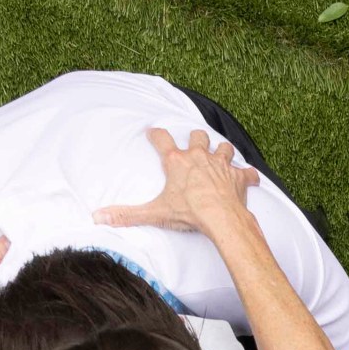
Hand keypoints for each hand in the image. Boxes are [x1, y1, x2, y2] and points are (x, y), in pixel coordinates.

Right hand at [94, 124, 264, 240]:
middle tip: (193, 143)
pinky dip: (248, 175)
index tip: (153, 131)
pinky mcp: (238, 177)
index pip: (162, 140)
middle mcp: (199, 157)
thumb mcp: (155, 213)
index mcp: (177, 162)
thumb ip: (127, 214)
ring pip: (223, 147)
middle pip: (198, 136)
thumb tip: (99, 217)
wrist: (221, 217)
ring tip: (220, 155)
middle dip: (196, 138)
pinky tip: (249, 177)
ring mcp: (221, 164)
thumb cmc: (189, 213)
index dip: (156, 134)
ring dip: (222, 150)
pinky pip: (247, 171)